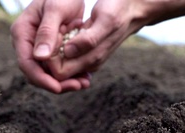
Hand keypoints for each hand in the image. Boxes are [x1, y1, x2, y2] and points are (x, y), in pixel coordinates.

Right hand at [10, 0, 91, 92]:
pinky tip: (85, 77)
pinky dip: (70, 74)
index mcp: (21, 32)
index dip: (41, 79)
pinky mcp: (50, 51)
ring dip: (65, 81)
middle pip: (36, 73)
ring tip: (84, 83)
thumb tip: (40, 57)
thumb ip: (47, 31)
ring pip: (47, 73)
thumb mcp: (56, 8)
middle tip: (78, 86)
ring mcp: (37, 48)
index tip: (58, 87)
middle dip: (56, 83)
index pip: (27, 63)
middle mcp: (27, 43)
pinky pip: (57, 67)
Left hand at [46, 0, 184, 80]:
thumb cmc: (119, 10)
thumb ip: (88, 40)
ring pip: (61, 62)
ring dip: (57, 46)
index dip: (51, 58)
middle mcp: (88, 63)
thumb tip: (68, 53)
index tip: (55, 37)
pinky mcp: (86, 52)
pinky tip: (70, 27)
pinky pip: (67, 53)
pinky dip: (63, 41)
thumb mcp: (106, 20)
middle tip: (58, 30)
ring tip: (65, 27)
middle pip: (57, 70)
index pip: (58, 73)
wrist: (133, 8)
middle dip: (52, 52)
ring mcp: (87, 58)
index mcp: (91, 59)